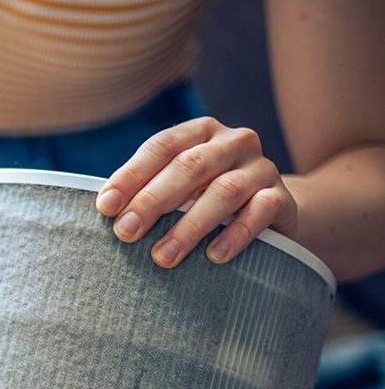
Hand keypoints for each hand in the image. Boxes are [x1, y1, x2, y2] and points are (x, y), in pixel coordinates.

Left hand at [95, 117, 297, 268]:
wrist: (268, 211)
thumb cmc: (203, 198)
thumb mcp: (177, 187)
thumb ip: (147, 190)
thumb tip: (105, 211)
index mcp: (200, 132)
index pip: (161, 147)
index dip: (131, 176)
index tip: (105, 207)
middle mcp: (234, 142)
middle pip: (189, 167)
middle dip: (153, 201)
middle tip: (126, 232)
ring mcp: (262, 168)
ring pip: (224, 192)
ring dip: (189, 227)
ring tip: (162, 257)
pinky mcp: (283, 198)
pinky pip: (261, 212)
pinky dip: (235, 234)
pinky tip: (213, 256)